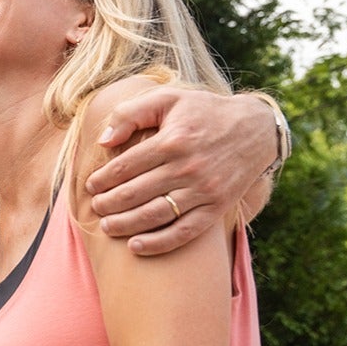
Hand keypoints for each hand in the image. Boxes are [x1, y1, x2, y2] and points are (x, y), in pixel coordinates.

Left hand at [85, 87, 274, 255]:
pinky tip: (136, 247)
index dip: (102, 179)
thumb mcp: (168, 99)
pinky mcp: (217, 207)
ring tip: (107, 227)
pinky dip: (159, 243)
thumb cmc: (204, 112)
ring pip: (156, 215)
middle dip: (109, 204)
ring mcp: (204, 190)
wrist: (256, 130)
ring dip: (125, 224)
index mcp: (172, 141)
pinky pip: (185, 231)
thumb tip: (103, 141)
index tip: (91, 185)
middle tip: (95, 207)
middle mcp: (188, 168)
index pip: (125, 166)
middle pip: (136, 193)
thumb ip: (130, 113)